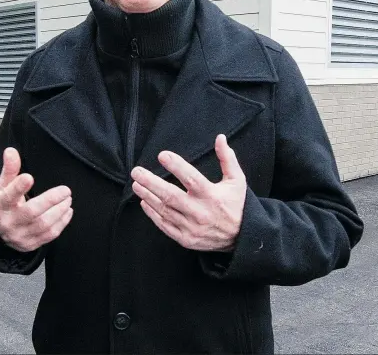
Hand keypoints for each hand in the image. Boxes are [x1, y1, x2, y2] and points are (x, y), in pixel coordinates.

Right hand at [0, 147, 72, 251]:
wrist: (2, 233)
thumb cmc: (7, 203)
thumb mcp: (4, 186)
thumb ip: (10, 169)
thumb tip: (11, 150)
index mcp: (1, 206)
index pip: (8, 197)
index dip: (18, 187)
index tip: (29, 177)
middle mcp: (9, 223)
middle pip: (31, 212)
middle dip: (50, 200)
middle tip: (66, 190)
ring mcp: (21, 236)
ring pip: (43, 225)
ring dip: (59, 211)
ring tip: (68, 198)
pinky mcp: (31, 245)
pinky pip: (49, 235)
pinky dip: (62, 222)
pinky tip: (68, 210)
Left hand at [131, 134, 245, 251]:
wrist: (241, 237)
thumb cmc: (236, 204)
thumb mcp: (236, 180)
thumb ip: (227, 159)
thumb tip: (220, 137)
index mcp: (212, 195)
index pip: (191, 178)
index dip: (176, 166)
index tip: (162, 155)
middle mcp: (200, 212)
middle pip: (170, 196)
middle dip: (151, 182)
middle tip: (137, 172)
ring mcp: (191, 227)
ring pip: (164, 210)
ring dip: (148, 196)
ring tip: (136, 184)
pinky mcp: (186, 238)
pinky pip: (165, 226)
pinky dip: (153, 214)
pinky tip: (144, 202)